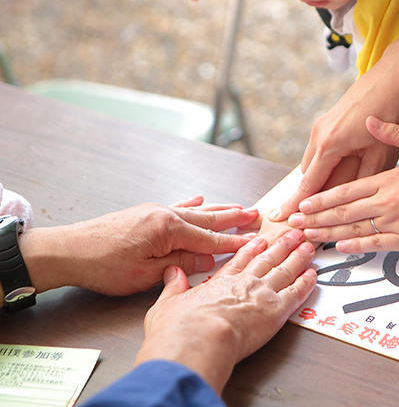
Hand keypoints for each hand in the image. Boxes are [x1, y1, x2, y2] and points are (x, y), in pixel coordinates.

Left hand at [19, 198, 259, 295]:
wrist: (69, 250)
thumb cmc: (104, 265)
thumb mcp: (146, 273)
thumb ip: (181, 263)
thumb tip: (209, 259)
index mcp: (168, 228)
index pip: (209, 238)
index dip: (233, 242)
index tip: (254, 240)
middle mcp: (165, 214)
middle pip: (207, 219)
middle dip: (234, 218)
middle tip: (256, 215)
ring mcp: (155, 211)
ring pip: (195, 211)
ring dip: (219, 210)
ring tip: (239, 207)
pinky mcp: (145, 213)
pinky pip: (176, 206)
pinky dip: (192, 204)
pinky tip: (200, 198)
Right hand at [135, 230, 316, 392]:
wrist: (199, 339)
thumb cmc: (181, 328)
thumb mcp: (167, 303)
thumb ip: (173, 286)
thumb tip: (172, 272)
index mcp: (221, 281)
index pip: (241, 260)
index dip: (252, 249)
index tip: (261, 240)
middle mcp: (244, 283)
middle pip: (267, 260)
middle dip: (281, 246)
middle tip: (292, 235)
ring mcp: (262, 294)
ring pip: (285, 270)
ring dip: (298, 257)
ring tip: (307, 247)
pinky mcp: (276, 310)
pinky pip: (296, 293)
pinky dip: (306, 283)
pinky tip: (313, 275)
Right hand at [271, 84, 398, 221]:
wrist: (394, 76)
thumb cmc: (391, 111)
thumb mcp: (381, 154)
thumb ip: (362, 180)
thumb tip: (349, 202)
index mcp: (329, 145)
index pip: (309, 184)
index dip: (297, 205)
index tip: (282, 217)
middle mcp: (319, 134)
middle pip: (308, 174)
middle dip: (308, 195)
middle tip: (308, 215)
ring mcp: (322, 125)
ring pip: (314, 161)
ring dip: (318, 178)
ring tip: (327, 197)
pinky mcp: (329, 120)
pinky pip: (320, 149)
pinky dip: (324, 164)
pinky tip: (339, 171)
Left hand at [288, 117, 398, 251]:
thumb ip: (394, 134)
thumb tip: (371, 121)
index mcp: (388, 179)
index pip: (346, 191)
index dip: (322, 199)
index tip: (304, 204)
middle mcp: (387, 203)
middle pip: (343, 213)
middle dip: (316, 219)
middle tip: (295, 225)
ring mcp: (397, 223)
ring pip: (355, 231)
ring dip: (329, 234)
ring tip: (309, 237)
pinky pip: (377, 245)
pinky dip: (357, 246)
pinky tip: (341, 247)